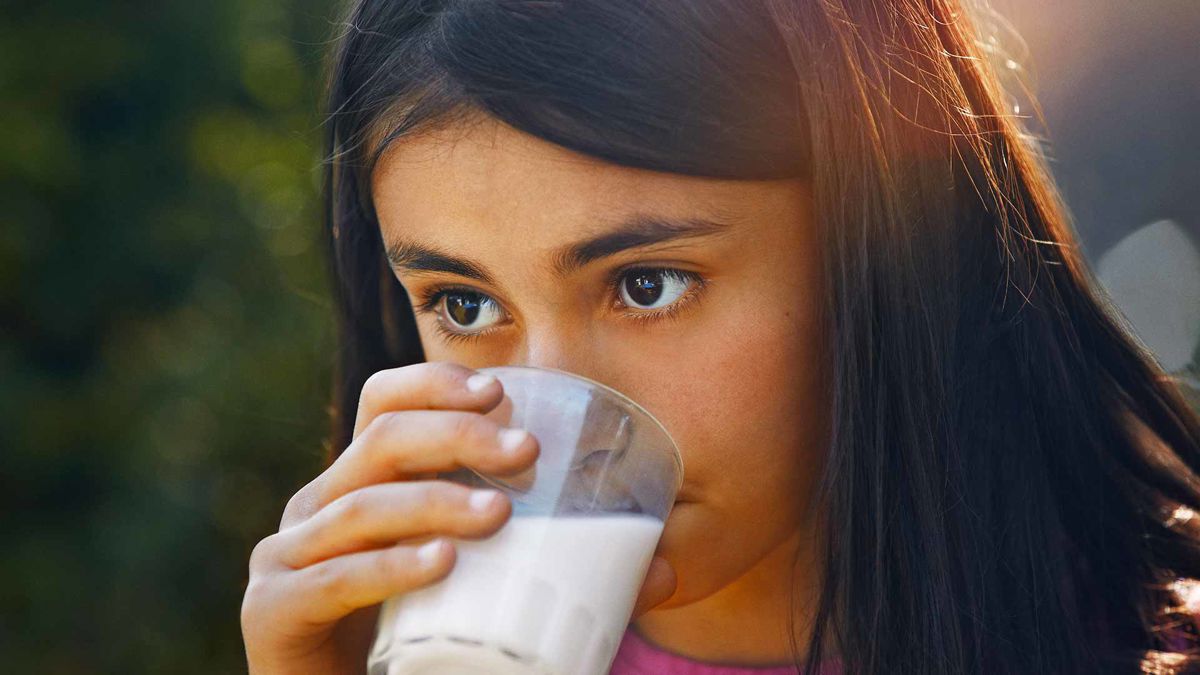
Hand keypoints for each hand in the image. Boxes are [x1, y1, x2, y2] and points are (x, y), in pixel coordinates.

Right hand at [240, 362, 539, 673]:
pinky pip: (337, 579)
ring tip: (499, 513)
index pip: (381, 402)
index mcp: (353, 482)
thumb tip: (595, 510)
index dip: (434, 385)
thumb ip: (478, 524)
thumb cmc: (395, 629)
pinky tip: (442, 563)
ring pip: (364, 507)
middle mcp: (314, 505)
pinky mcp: (274, 608)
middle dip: (458, 436)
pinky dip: (393, 568)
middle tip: (526, 450)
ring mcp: (286, 555)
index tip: (498, 391)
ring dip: (438, 502)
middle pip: (381, 442)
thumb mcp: (437, 560)